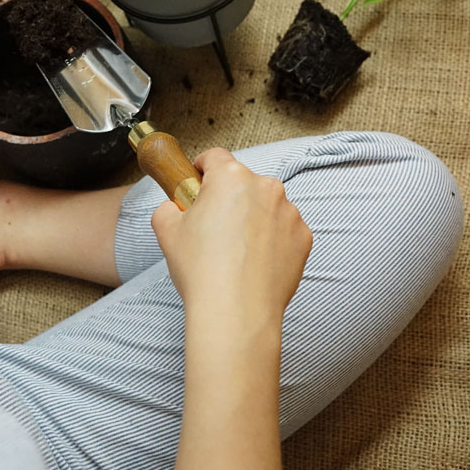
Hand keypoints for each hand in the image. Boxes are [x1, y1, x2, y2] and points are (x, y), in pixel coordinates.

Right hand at [152, 148, 311, 329]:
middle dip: (228, 198)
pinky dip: (271, 240)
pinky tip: (254, 263)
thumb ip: (167, 208)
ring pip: (266, 206)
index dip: (201, 169)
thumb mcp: (166, 232)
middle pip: (243, 182)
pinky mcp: (303, 237)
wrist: (236, 312)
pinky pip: (284, 230)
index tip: (198, 183)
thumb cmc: (202, 271)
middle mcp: (265, 187)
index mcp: (231, 177)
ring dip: (253, 219)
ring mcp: (289, 212)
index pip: (214, 157)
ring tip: (235, 252)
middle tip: (212, 228)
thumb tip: (174, 208)